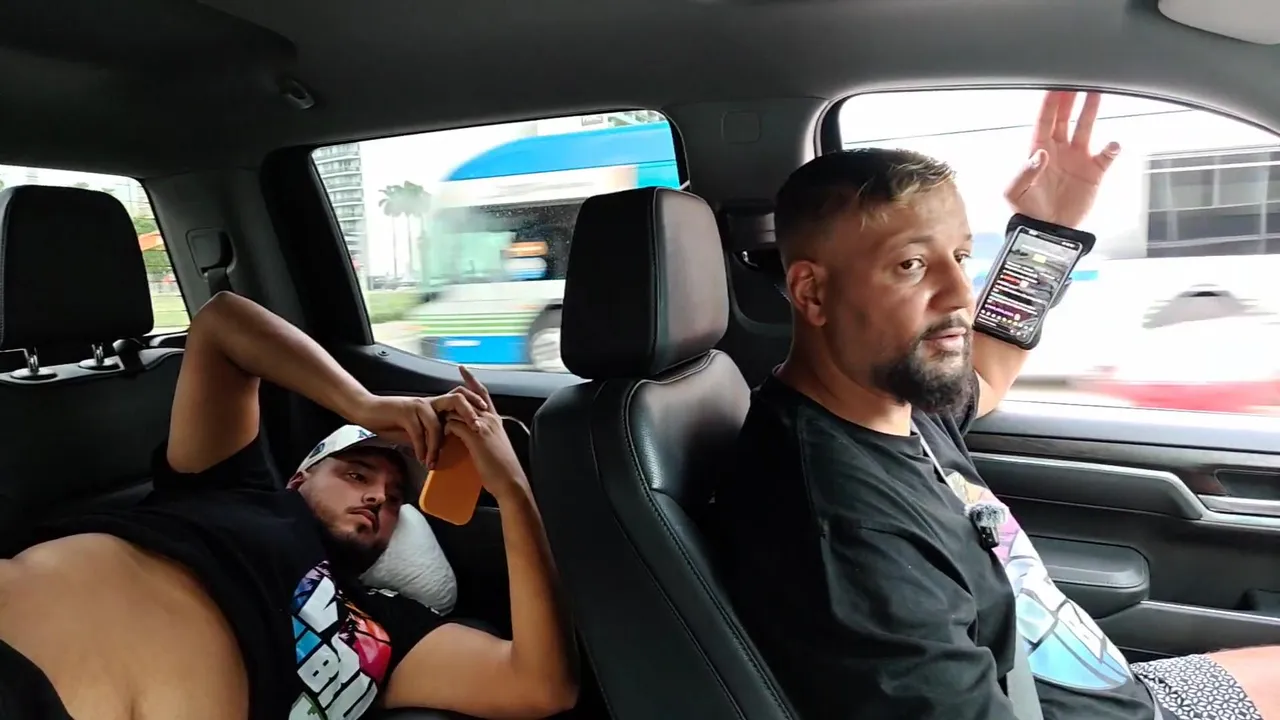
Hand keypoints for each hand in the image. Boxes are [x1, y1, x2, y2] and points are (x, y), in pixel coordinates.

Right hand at [351, 384, 487, 468]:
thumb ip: (430, 437)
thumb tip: (442, 450)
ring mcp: (418, 406)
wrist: (368, 411)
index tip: (486, 427)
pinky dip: (421, 448)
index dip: (476, 410)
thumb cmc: (392, 421)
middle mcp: (430, 402)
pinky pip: (418, 432)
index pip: (462, 401)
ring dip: (437, 446)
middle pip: (458, 400)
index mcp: (436, 405)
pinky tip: (421, 459)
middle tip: (477, 431)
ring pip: (437, 423)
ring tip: (435, 462)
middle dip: (470, 414)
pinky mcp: (405, 411)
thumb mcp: (415, 430)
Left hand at [442, 366, 527, 498]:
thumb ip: (483, 435)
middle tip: (440, 395)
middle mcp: (490, 418)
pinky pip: (453, 425)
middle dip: (453, 393)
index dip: (472, 380)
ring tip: (434, 423)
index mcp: (495, 420)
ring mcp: (483, 426)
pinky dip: (444, 429)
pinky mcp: (475, 436)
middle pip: (468, 396)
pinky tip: (440, 437)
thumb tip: (470, 434)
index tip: (463, 369)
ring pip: (458, 410)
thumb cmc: (502, 468)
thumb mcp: (493, 445)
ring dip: (444, 416)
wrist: (509, 480)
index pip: (482, 393)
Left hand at [1005, 91, 1121, 227]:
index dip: (1050, 103)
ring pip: (1086, 127)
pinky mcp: (1093, 171)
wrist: (1048, 231)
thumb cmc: (1028, 210)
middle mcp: (1059, 149)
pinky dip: (1111, 149)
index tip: (1055, 85)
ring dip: (1091, 110)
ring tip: (1098, 91)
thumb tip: (1039, 154)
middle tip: (1077, 78)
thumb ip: (1024, 173)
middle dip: (1070, 97)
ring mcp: (1077, 158)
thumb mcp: (1015, 193)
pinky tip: (1113, 144)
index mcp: (1038, 150)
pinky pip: (1106, 155)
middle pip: (1065, 116)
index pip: (1044, 120)